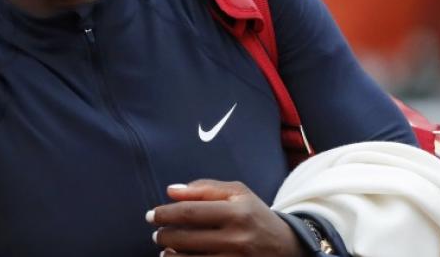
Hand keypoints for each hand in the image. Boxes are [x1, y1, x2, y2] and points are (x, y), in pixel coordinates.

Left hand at [147, 180, 304, 255]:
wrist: (288, 246)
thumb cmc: (255, 215)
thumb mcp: (237, 193)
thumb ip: (204, 188)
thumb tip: (170, 190)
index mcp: (237, 211)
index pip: (190, 212)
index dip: (166, 213)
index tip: (152, 215)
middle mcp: (238, 237)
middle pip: (187, 238)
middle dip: (165, 236)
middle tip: (156, 234)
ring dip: (171, 255)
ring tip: (164, 249)